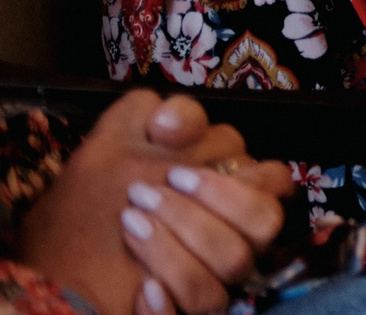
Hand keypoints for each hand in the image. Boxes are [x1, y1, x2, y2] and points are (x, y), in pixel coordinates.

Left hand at [16, 91, 292, 314]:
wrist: (49, 273)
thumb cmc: (85, 209)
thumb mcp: (112, 146)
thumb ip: (151, 115)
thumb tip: (169, 120)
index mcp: (220, 193)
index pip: (271, 176)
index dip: (228, 158)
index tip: (166, 150)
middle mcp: (225, 232)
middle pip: (265, 216)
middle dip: (214, 197)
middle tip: (149, 192)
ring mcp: (210, 275)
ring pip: (235, 258)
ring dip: (182, 238)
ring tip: (130, 225)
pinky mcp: (187, 309)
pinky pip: (204, 303)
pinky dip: (171, 292)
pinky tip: (141, 287)